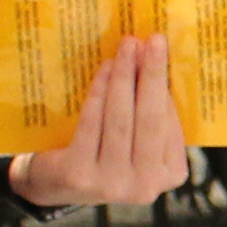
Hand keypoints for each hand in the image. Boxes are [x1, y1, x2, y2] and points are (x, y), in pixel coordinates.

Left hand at [11, 36, 190, 210]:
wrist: (56, 183)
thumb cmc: (105, 152)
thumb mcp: (137, 141)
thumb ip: (151, 115)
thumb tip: (155, 61)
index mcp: (170, 175)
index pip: (170, 124)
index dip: (164, 84)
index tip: (159, 48)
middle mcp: (146, 186)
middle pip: (150, 121)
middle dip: (151, 75)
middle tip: (152, 40)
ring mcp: (113, 185)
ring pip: (120, 120)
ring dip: (124, 78)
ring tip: (126, 48)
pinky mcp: (80, 176)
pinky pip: (92, 125)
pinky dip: (99, 93)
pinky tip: (105, 70)